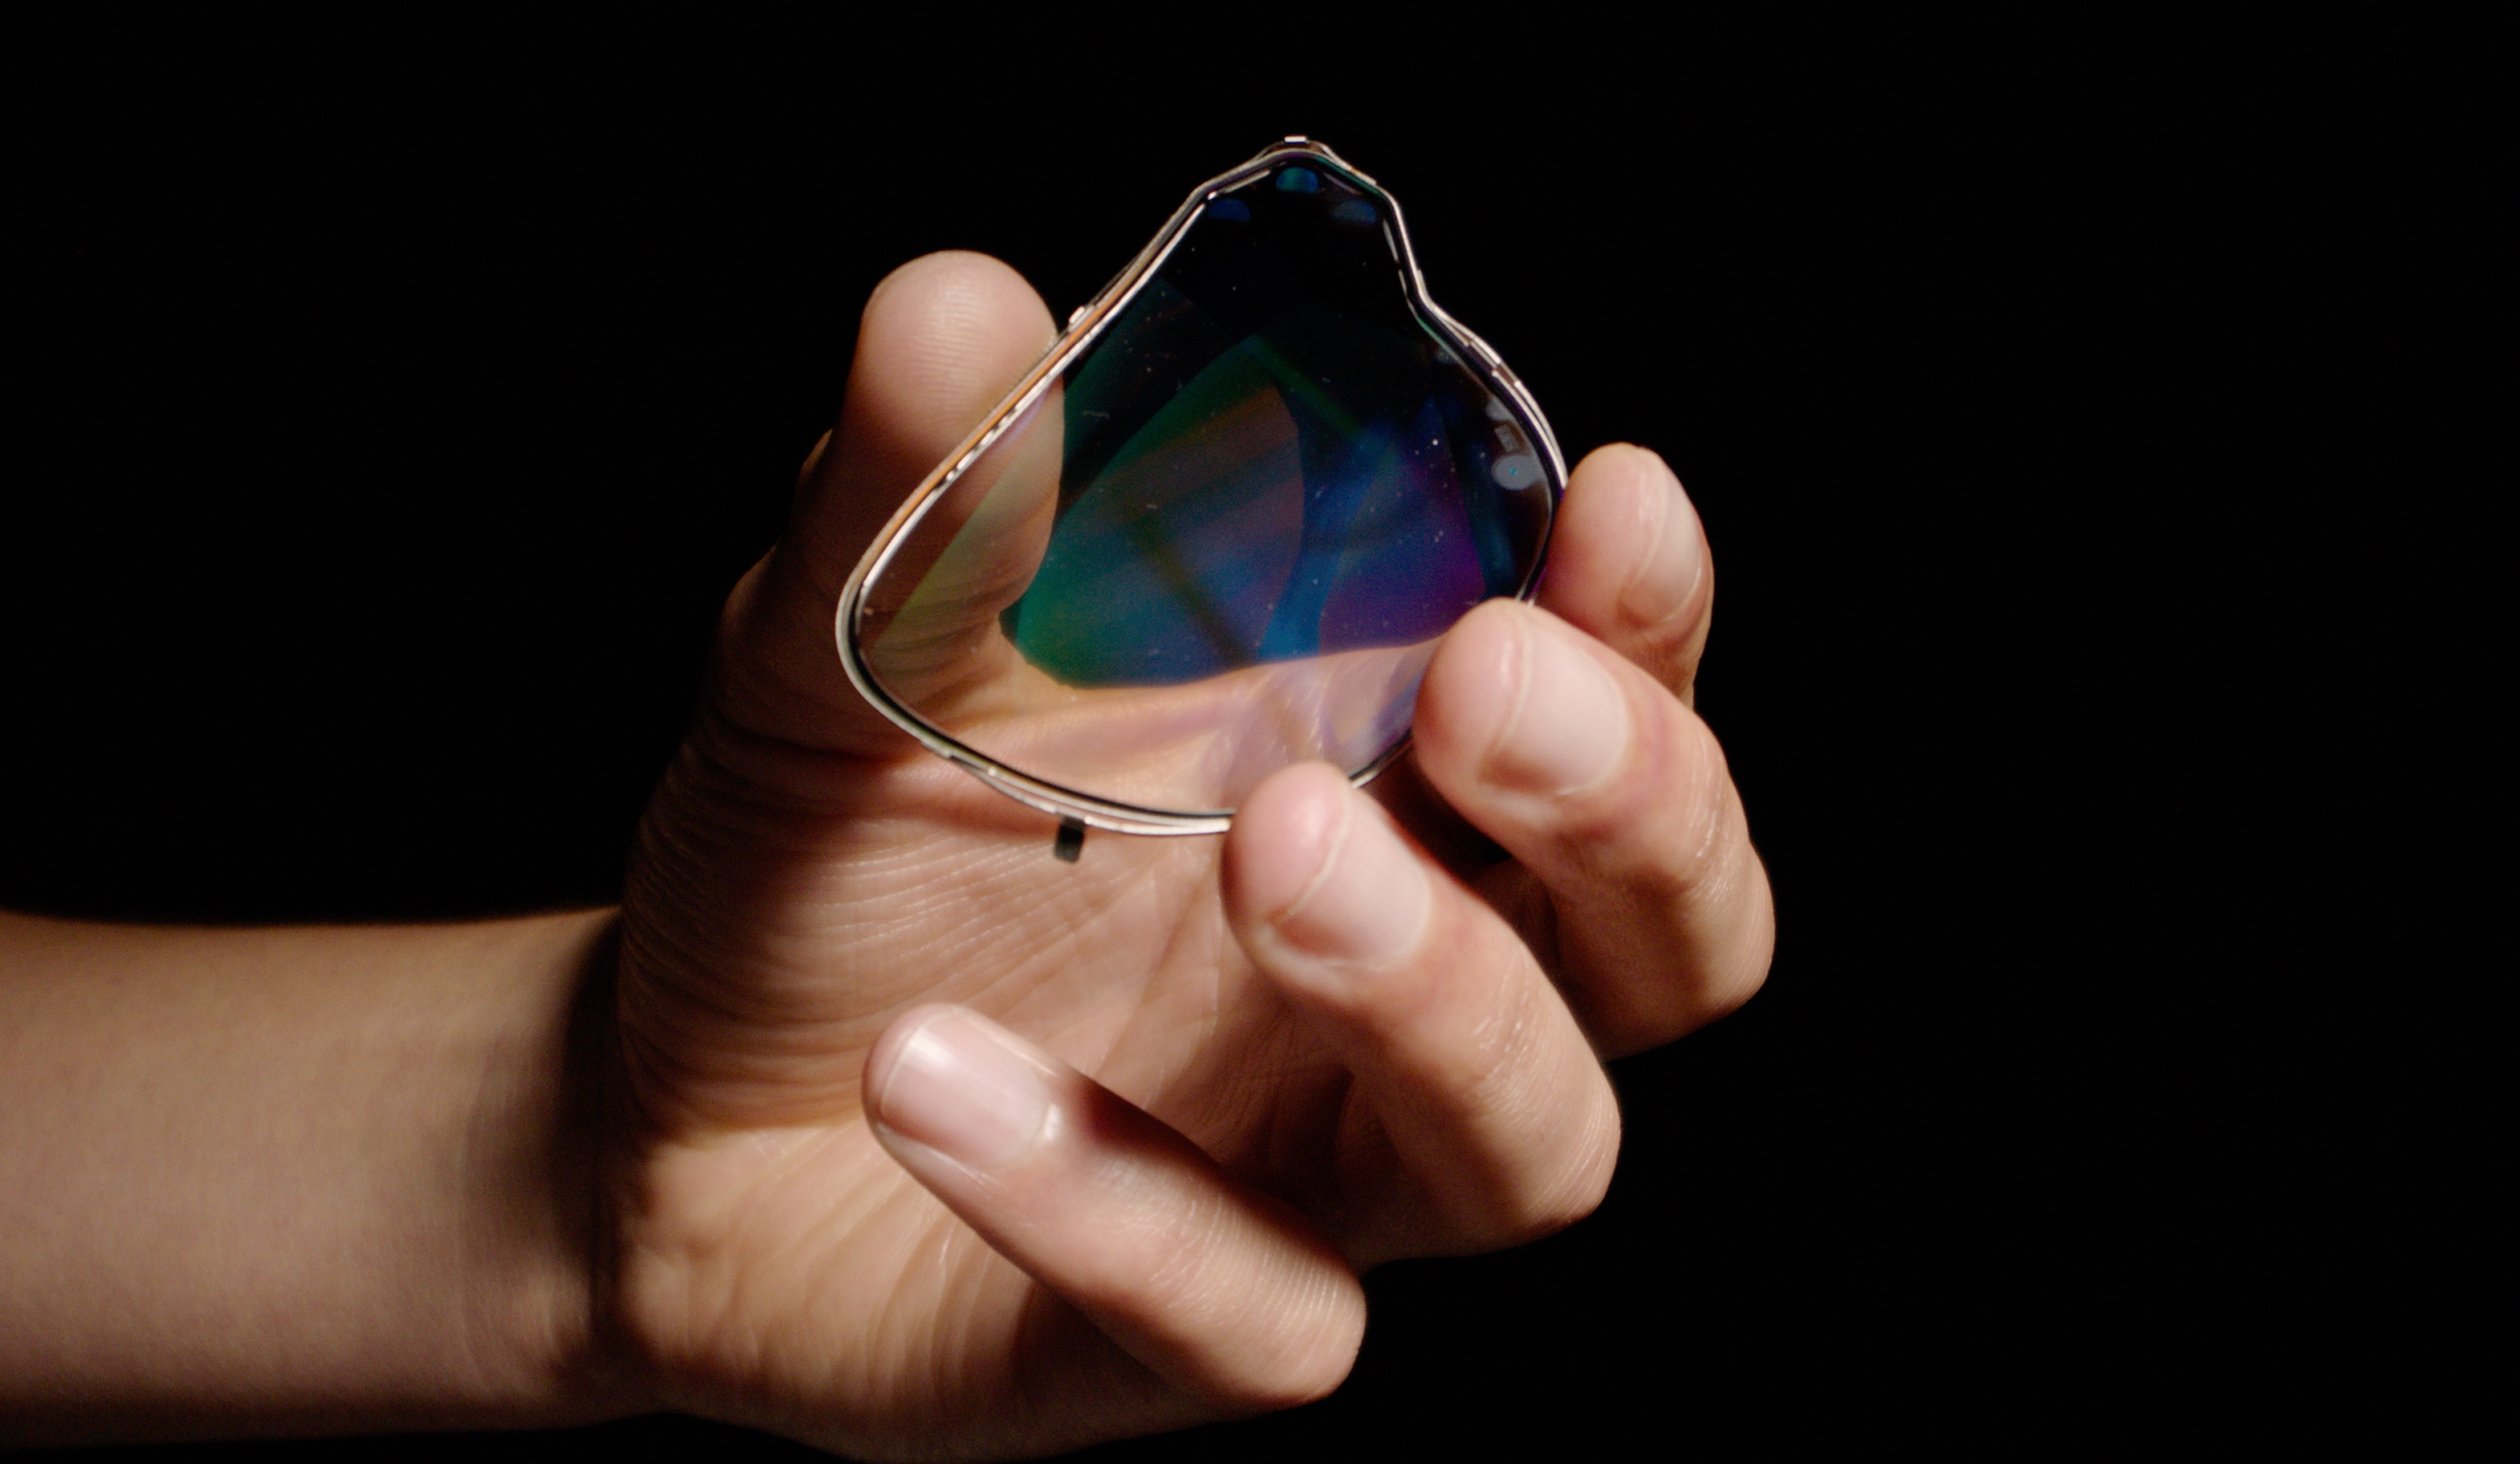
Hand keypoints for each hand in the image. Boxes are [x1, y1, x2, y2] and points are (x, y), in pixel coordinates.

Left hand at [604, 252, 1774, 1457]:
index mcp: (1395, 787)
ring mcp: (1318, 1173)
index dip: (1653, 623)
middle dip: (1632, 811)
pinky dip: (1117, 1202)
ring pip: (1533, 1146)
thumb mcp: (854, 642)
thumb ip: (929, 494)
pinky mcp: (1186, 1332)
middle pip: (1671, 945)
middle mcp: (1409, 983)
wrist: (660, 1092)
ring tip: (1272, 847)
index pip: (1623, 711)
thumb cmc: (827, 851)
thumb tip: (959, 300)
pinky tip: (933, 1078)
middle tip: (1480, 685)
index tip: (1613, 498)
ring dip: (1442, 998)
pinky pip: (1257, 1319)